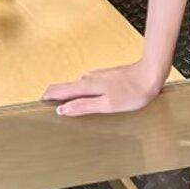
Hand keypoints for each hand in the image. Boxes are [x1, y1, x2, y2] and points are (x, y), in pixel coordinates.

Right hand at [41, 59, 165, 116]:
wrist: (151, 74)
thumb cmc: (132, 92)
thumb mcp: (107, 104)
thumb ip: (83, 106)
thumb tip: (61, 109)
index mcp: (86, 86)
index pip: (57, 89)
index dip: (46, 97)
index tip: (38, 107)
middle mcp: (89, 78)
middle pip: (66, 88)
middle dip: (57, 99)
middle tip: (51, 114)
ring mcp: (98, 77)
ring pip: (79, 88)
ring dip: (73, 97)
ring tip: (70, 112)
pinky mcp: (108, 77)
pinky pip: (91, 87)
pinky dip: (86, 95)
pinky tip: (92, 103)